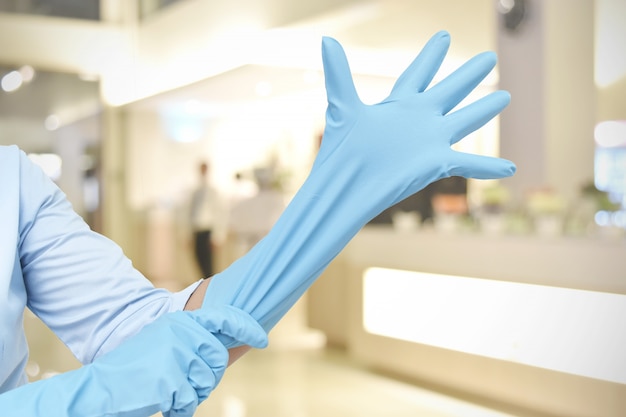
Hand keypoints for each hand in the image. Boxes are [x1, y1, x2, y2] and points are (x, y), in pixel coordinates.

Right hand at [0, 306, 266, 416]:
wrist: (102, 388)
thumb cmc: (137, 369)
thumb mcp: (166, 341)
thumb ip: (194, 340)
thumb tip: (225, 347)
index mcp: (181, 322)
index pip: (225, 318)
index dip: (247, 328)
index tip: (262, 339)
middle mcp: (182, 334)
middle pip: (218, 360)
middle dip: (207, 376)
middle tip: (181, 381)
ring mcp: (177, 356)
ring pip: (207, 381)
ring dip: (190, 392)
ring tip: (166, 387)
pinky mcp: (172, 381)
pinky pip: (190, 400)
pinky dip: (178, 406)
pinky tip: (159, 399)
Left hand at [201, 31, 514, 346]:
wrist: (345, 188)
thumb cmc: (341, 152)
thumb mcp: (343, 106)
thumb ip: (338, 73)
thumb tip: (326, 40)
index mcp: (399, 103)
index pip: (419, 73)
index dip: (431, 56)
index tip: (442, 36)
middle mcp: (418, 119)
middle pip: (450, 90)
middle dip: (469, 74)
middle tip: (489, 57)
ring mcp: (430, 141)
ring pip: (465, 120)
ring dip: (484, 110)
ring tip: (505, 96)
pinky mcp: (436, 163)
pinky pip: (468, 163)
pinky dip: (488, 166)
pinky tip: (510, 167)